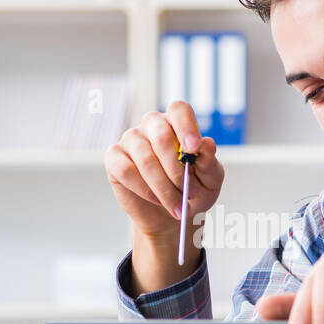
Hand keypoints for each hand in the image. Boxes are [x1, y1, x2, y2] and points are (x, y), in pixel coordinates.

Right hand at [105, 101, 223, 237]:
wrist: (171, 213)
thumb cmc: (192, 190)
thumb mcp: (209, 180)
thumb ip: (209, 162)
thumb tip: (207, 144)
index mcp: (177, 123)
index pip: (179, 110)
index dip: (186, 126)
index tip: (194, 148)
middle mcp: (152, 125)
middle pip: (161, 135)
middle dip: (176, 169)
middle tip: (189, 192)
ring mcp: (131, 140)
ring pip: (145, 159)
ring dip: (164, 187)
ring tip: (177, 204)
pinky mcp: (114, 158)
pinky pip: (126, 171)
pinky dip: (144, 190)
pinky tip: (156, 199)